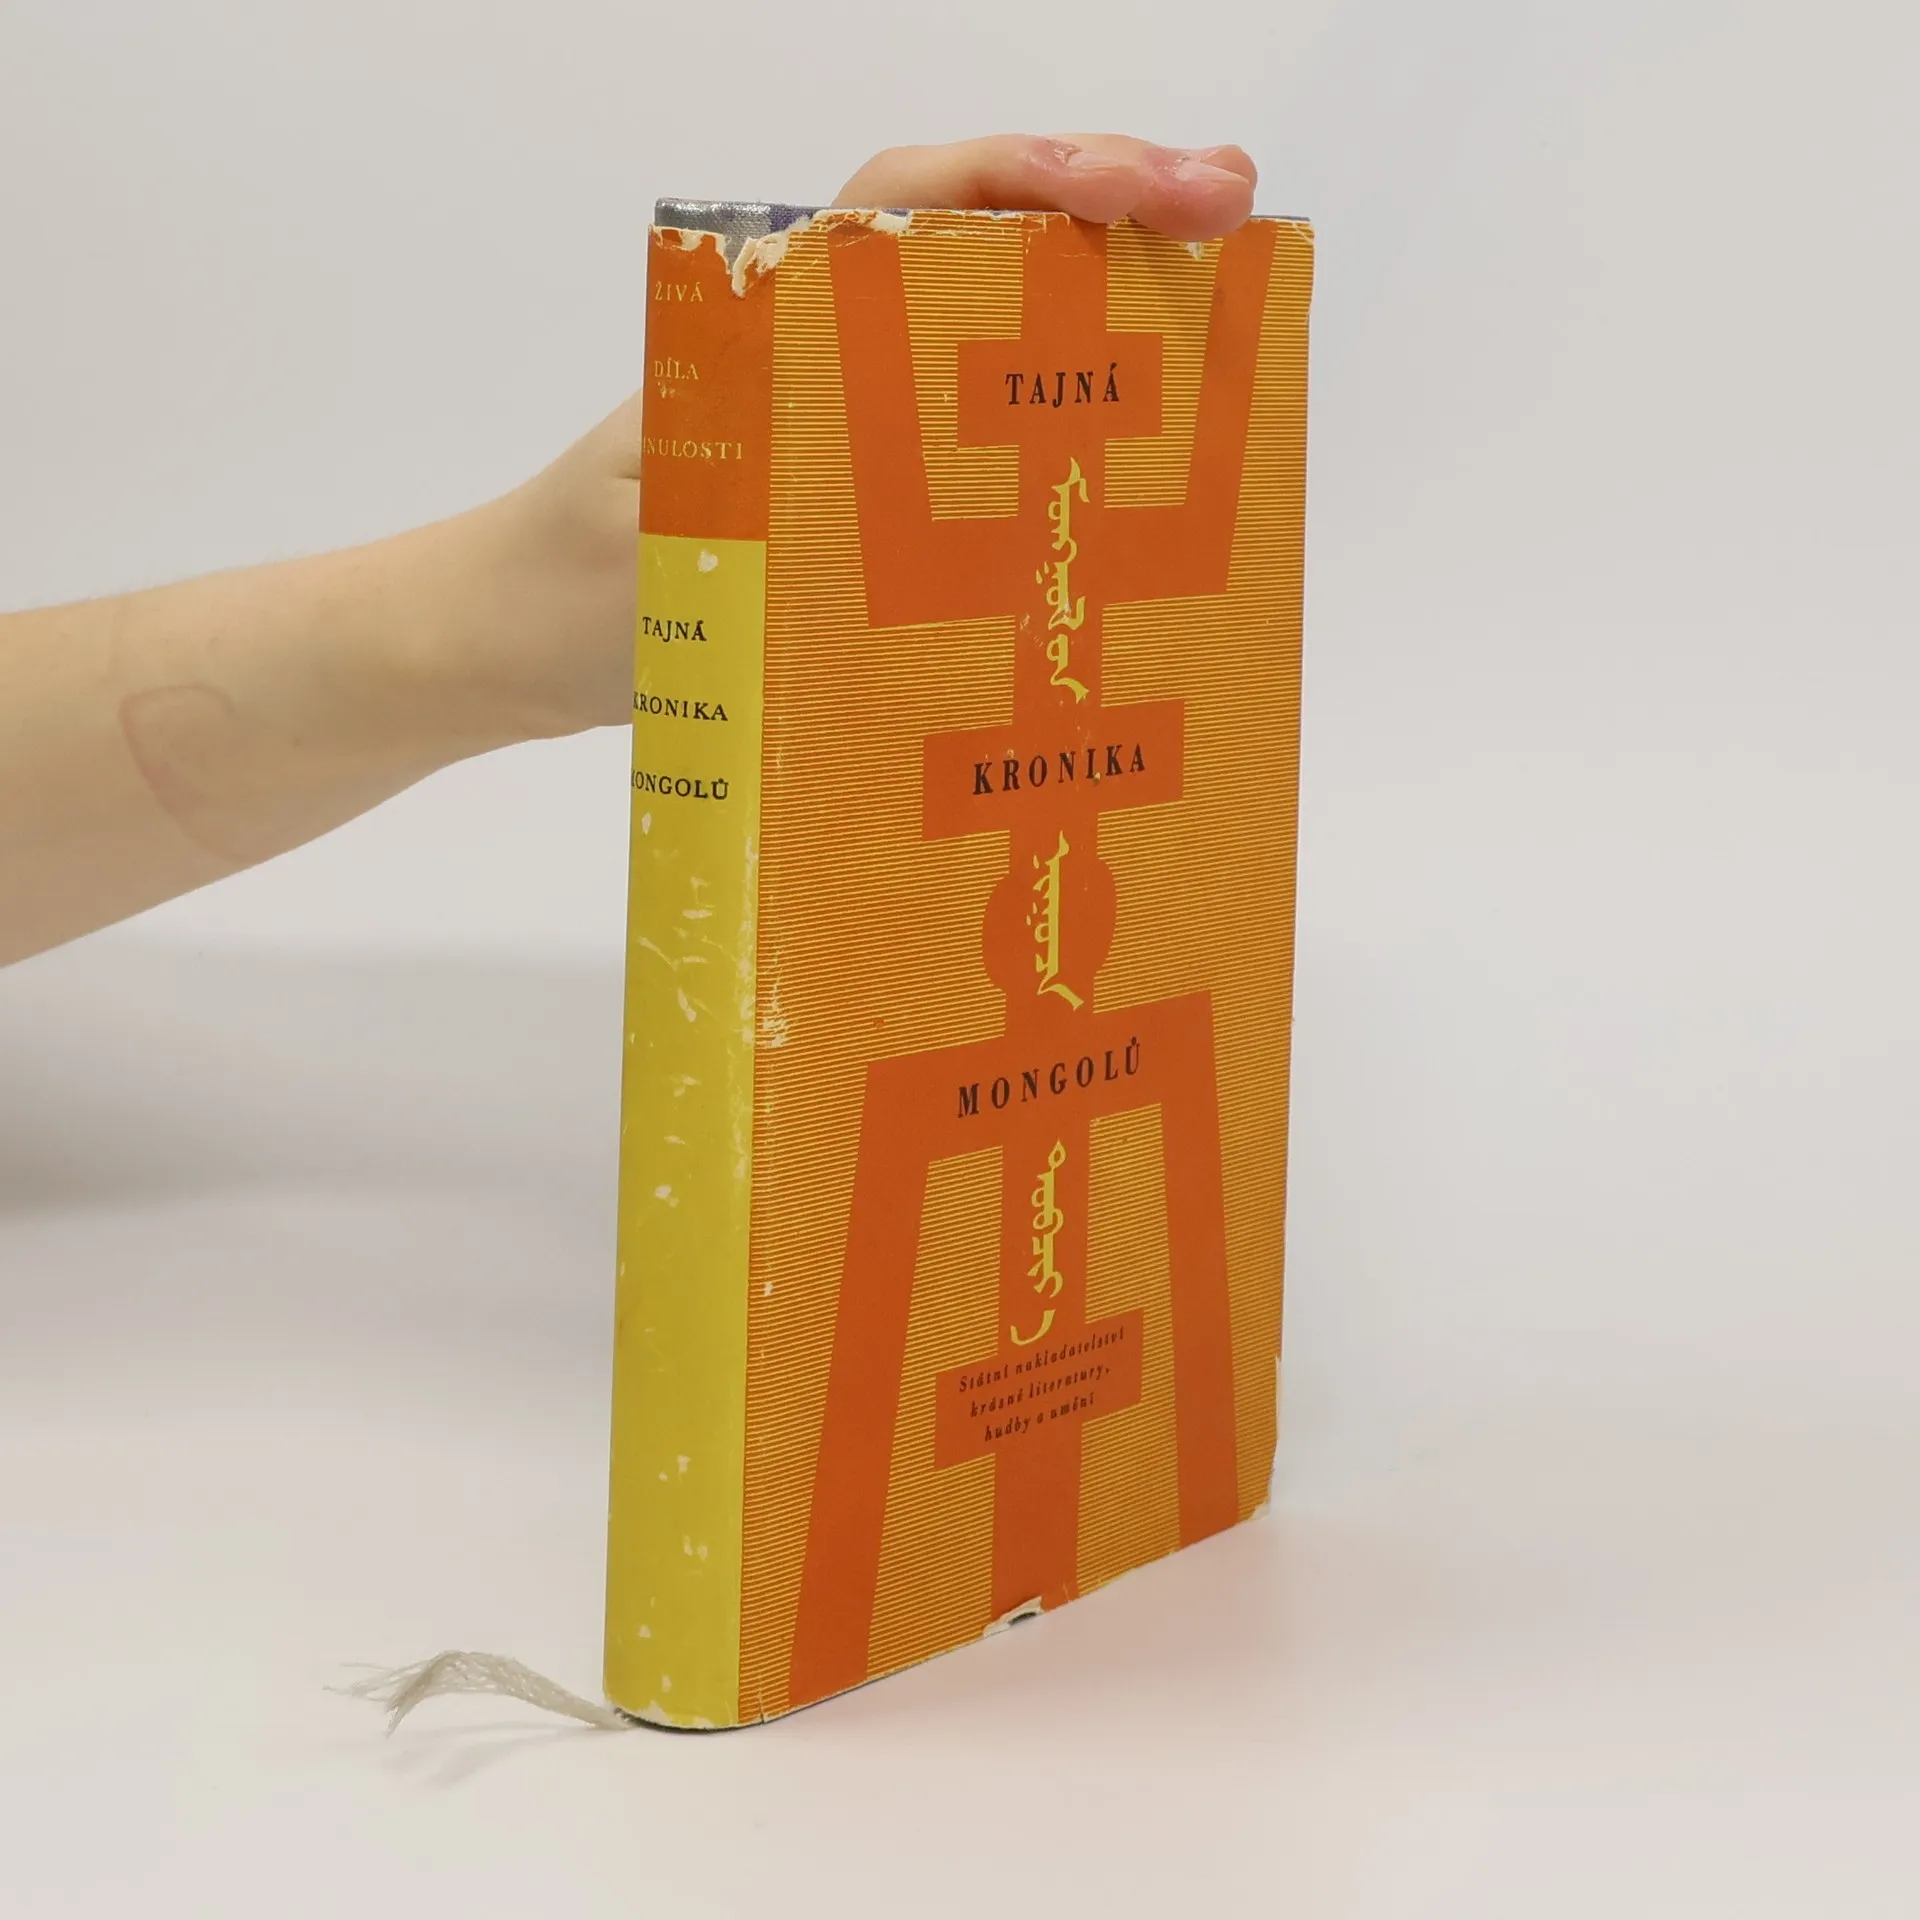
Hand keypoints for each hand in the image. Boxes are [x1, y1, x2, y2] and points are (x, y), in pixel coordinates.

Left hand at [481, 134, 1258, 740]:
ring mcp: (834, 411)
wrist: (497, 646)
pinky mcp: (843, 483)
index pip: (909, 204)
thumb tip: (885, 477)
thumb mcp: (662, 551)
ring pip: (984, 315)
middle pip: (976, 236)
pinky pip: (966, 416)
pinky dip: (1054, 396)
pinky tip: (1132, 426)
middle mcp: (813, 348)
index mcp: (768, 332)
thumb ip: (754, 501)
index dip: (1031, 175)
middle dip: (1110, 204)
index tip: (1144, 185)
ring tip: (1222, 293)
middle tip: (1236, 212)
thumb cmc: (561, 597)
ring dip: (1101, 291)